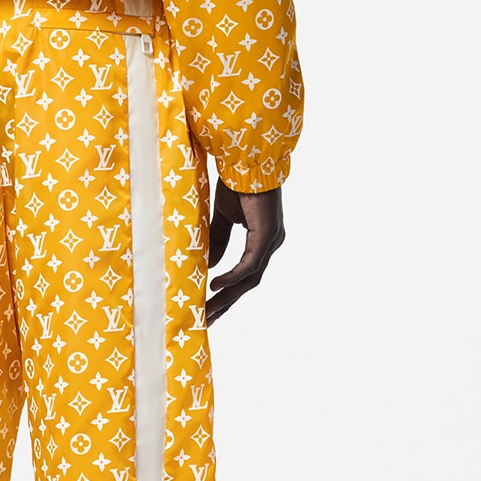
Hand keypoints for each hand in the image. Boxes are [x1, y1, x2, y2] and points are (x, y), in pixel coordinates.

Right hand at [206, 182, 284, 324]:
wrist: (246, 161)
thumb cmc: (237, 183)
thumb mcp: (223, 216)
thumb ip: (218, 240)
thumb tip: (211, 266)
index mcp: (262, 240)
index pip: (246, 274)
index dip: (229, 292)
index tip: (212, 307)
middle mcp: (271, 244)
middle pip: (249, 283)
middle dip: (227, 303)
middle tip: (208, 320)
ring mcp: (271, 241)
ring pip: (250, 279)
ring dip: (228, 296)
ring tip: (209, 311)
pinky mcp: (267, 236)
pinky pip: (250, 264)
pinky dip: (233, 277)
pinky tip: (216, 286)